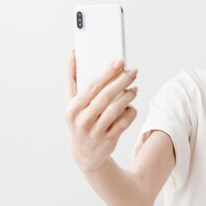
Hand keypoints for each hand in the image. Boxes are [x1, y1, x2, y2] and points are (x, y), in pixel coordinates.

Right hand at [65, 49, 138, 171]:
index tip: (120, 61)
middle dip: (122, 81)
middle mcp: (83, 120)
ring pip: (117, 109)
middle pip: (107, 96)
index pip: (92, 86)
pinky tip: (131, 105)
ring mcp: (96, 131)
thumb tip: (74, 52)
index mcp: (72, 108)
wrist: (85, 153)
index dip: (108, 72)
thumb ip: (72, 77)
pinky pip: (124, 122)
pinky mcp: (109, 140)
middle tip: (133, 71)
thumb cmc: (78, 119)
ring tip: (134, 88)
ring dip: (129, 96)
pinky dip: (130, 111)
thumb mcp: (70, 102)